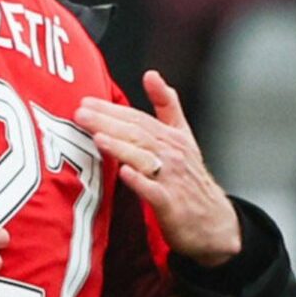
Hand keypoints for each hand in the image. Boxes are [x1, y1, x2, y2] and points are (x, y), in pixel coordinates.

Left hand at [75, 70, 240, 266]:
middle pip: (137, 135)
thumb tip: (151, 74)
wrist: (214, 222)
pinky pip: (154, 192)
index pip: (138, 119)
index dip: (112, 110)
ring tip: (98, 137)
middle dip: (108, 123)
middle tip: (81, 114)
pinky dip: (140, 183)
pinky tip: (124, 174)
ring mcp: (172, 180)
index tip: (86, 101)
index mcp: (171, 137)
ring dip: (122, 148)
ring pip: (144, 159)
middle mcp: (172, 155)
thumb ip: (167, 105)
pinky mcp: (171, 206)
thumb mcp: (182, 137)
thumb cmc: (190, 178)